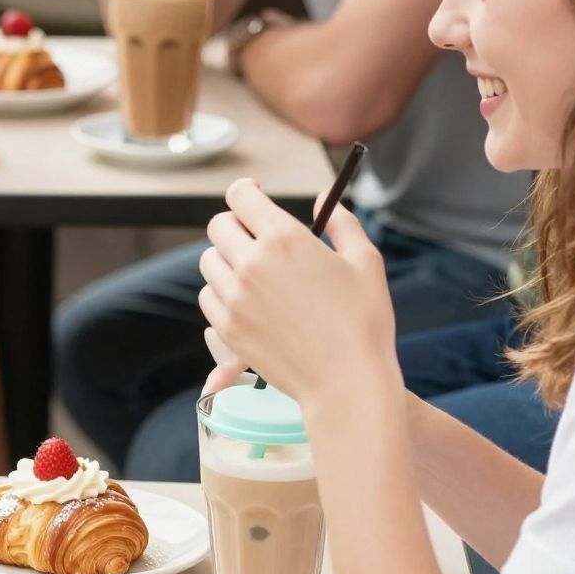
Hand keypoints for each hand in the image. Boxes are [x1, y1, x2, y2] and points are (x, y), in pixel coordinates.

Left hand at [197, 179, 394, 405]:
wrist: (347, 382)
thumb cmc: (364, 321)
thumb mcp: (365, 261)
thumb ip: (341, 223)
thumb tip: (320, 201)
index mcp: (283, 238)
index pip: (240, 196)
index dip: (246, 191)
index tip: (255, 196)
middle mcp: (251, 263)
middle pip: (218, 226)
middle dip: (236, 225)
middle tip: (256, 237)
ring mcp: (235, 297)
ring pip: (209, 262)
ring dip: (227, 259)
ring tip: (253, 272)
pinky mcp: (228, 328)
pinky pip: (209, 296)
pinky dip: (222, 293)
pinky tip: (247, 300)